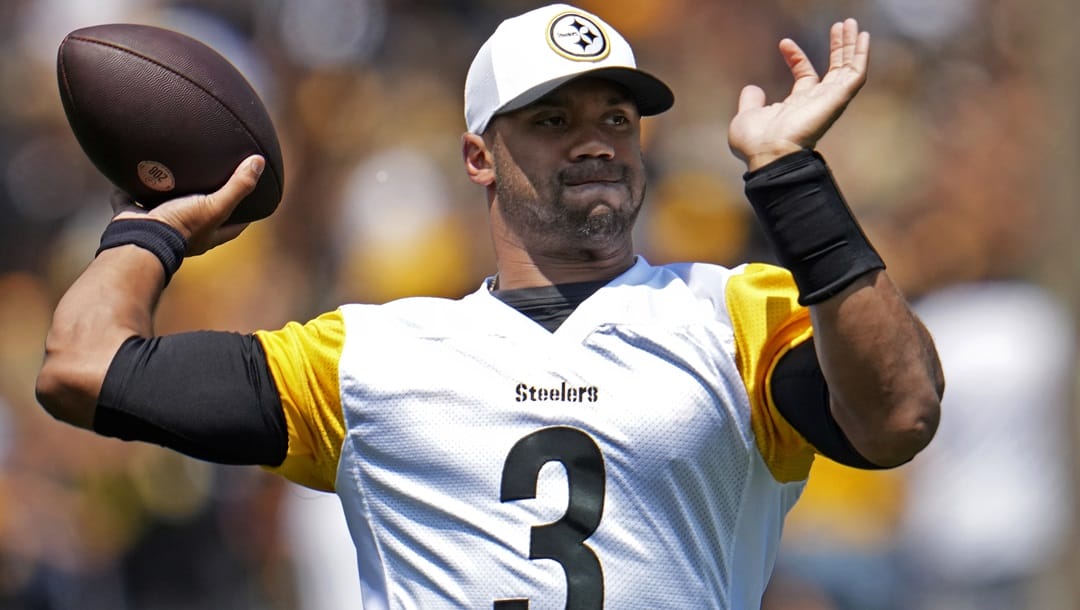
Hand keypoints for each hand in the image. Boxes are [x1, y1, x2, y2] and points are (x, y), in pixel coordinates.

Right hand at [110, 155, 263, 254]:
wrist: (138, 238)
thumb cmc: (181, 226)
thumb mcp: (215, 206)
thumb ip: (238, 186)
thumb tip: (259, 161)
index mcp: (206, 234)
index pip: (233, 227)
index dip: (245, 216)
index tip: (253, 202)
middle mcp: (183, 232)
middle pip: (198, 215)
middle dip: (203, 202)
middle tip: (211, 180)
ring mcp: (156, 224)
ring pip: (162, 206)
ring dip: (165, 193)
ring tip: (171, 171)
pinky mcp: (131, 216)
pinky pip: (127, 199)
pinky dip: (126, 189)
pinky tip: (128, 170)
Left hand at [728, 19, 869, 170]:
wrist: (766, 152)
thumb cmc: (755, 142)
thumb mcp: (747, 116)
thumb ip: (751, 101)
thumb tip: (752, 89)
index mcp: (796, 107)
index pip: (804, 77)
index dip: (797, 58)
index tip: (784, 43)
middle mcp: (816, 103)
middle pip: (833, 70)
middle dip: (837, 47)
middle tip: (840, 25)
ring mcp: (828, 101)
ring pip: (847, 69)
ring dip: (850, 46)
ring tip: (850, 23)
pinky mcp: (838, 99)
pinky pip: (856, 74)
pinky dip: (860, 55)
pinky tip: (862, 36)